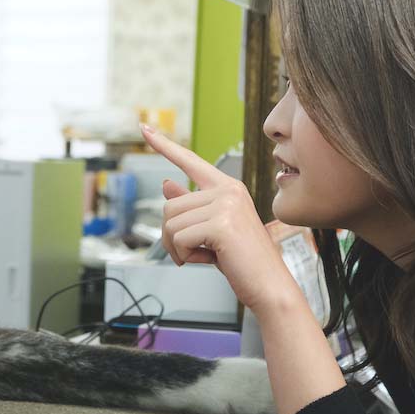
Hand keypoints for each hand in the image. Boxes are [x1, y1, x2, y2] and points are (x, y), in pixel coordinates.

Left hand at [141, 125, 301, 314]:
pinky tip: (202, 260)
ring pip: (170, 223)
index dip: (164, 145)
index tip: (144, 128)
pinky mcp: (220, 224)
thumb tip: (167, 184)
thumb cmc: (243, 259)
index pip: (189, 161)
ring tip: (198, 256)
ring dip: (176, 248)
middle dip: (171, 236)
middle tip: (191, 252)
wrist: (269, 285)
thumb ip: (191, 206)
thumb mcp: (212, 228)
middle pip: (170, 207)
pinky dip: (183, 255)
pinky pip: (178, 239)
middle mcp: (227, 190)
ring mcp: (225, 205)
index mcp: (227, 188)